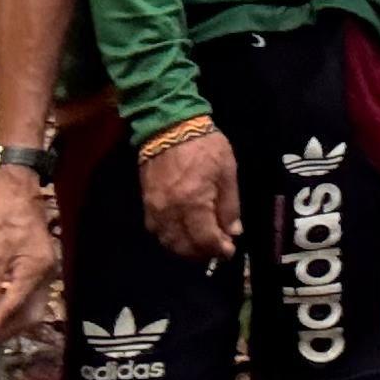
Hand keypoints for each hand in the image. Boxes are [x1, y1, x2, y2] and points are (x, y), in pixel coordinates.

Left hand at [0, 169, 57, 339]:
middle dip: (6, 328)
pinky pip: (29, 295)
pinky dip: (13, 306)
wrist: (18, 188)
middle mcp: (45, 274)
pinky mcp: (38, 265)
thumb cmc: (2, 215)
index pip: (15, 308)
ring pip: (32, 307)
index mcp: (34, 271)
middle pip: (30, 314)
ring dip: (10, 319)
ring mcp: (44, 270)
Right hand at [142, 124, 241, 263]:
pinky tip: (184, 233)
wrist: (169, 126)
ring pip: (169, 242)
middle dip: (203, 253)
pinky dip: (172, 238)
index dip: (219, 250)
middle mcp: (171, 211)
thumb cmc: (204, 146)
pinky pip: (157, 231)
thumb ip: (230, 205)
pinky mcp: (146, 204)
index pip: (205, 240)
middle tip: (218, 249)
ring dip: (187, 249)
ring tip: (202, 243)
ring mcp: (155, 209)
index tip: (229, 251)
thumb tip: (233, 232)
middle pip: (185, 247)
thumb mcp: (227, 171)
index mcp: (194, 202)